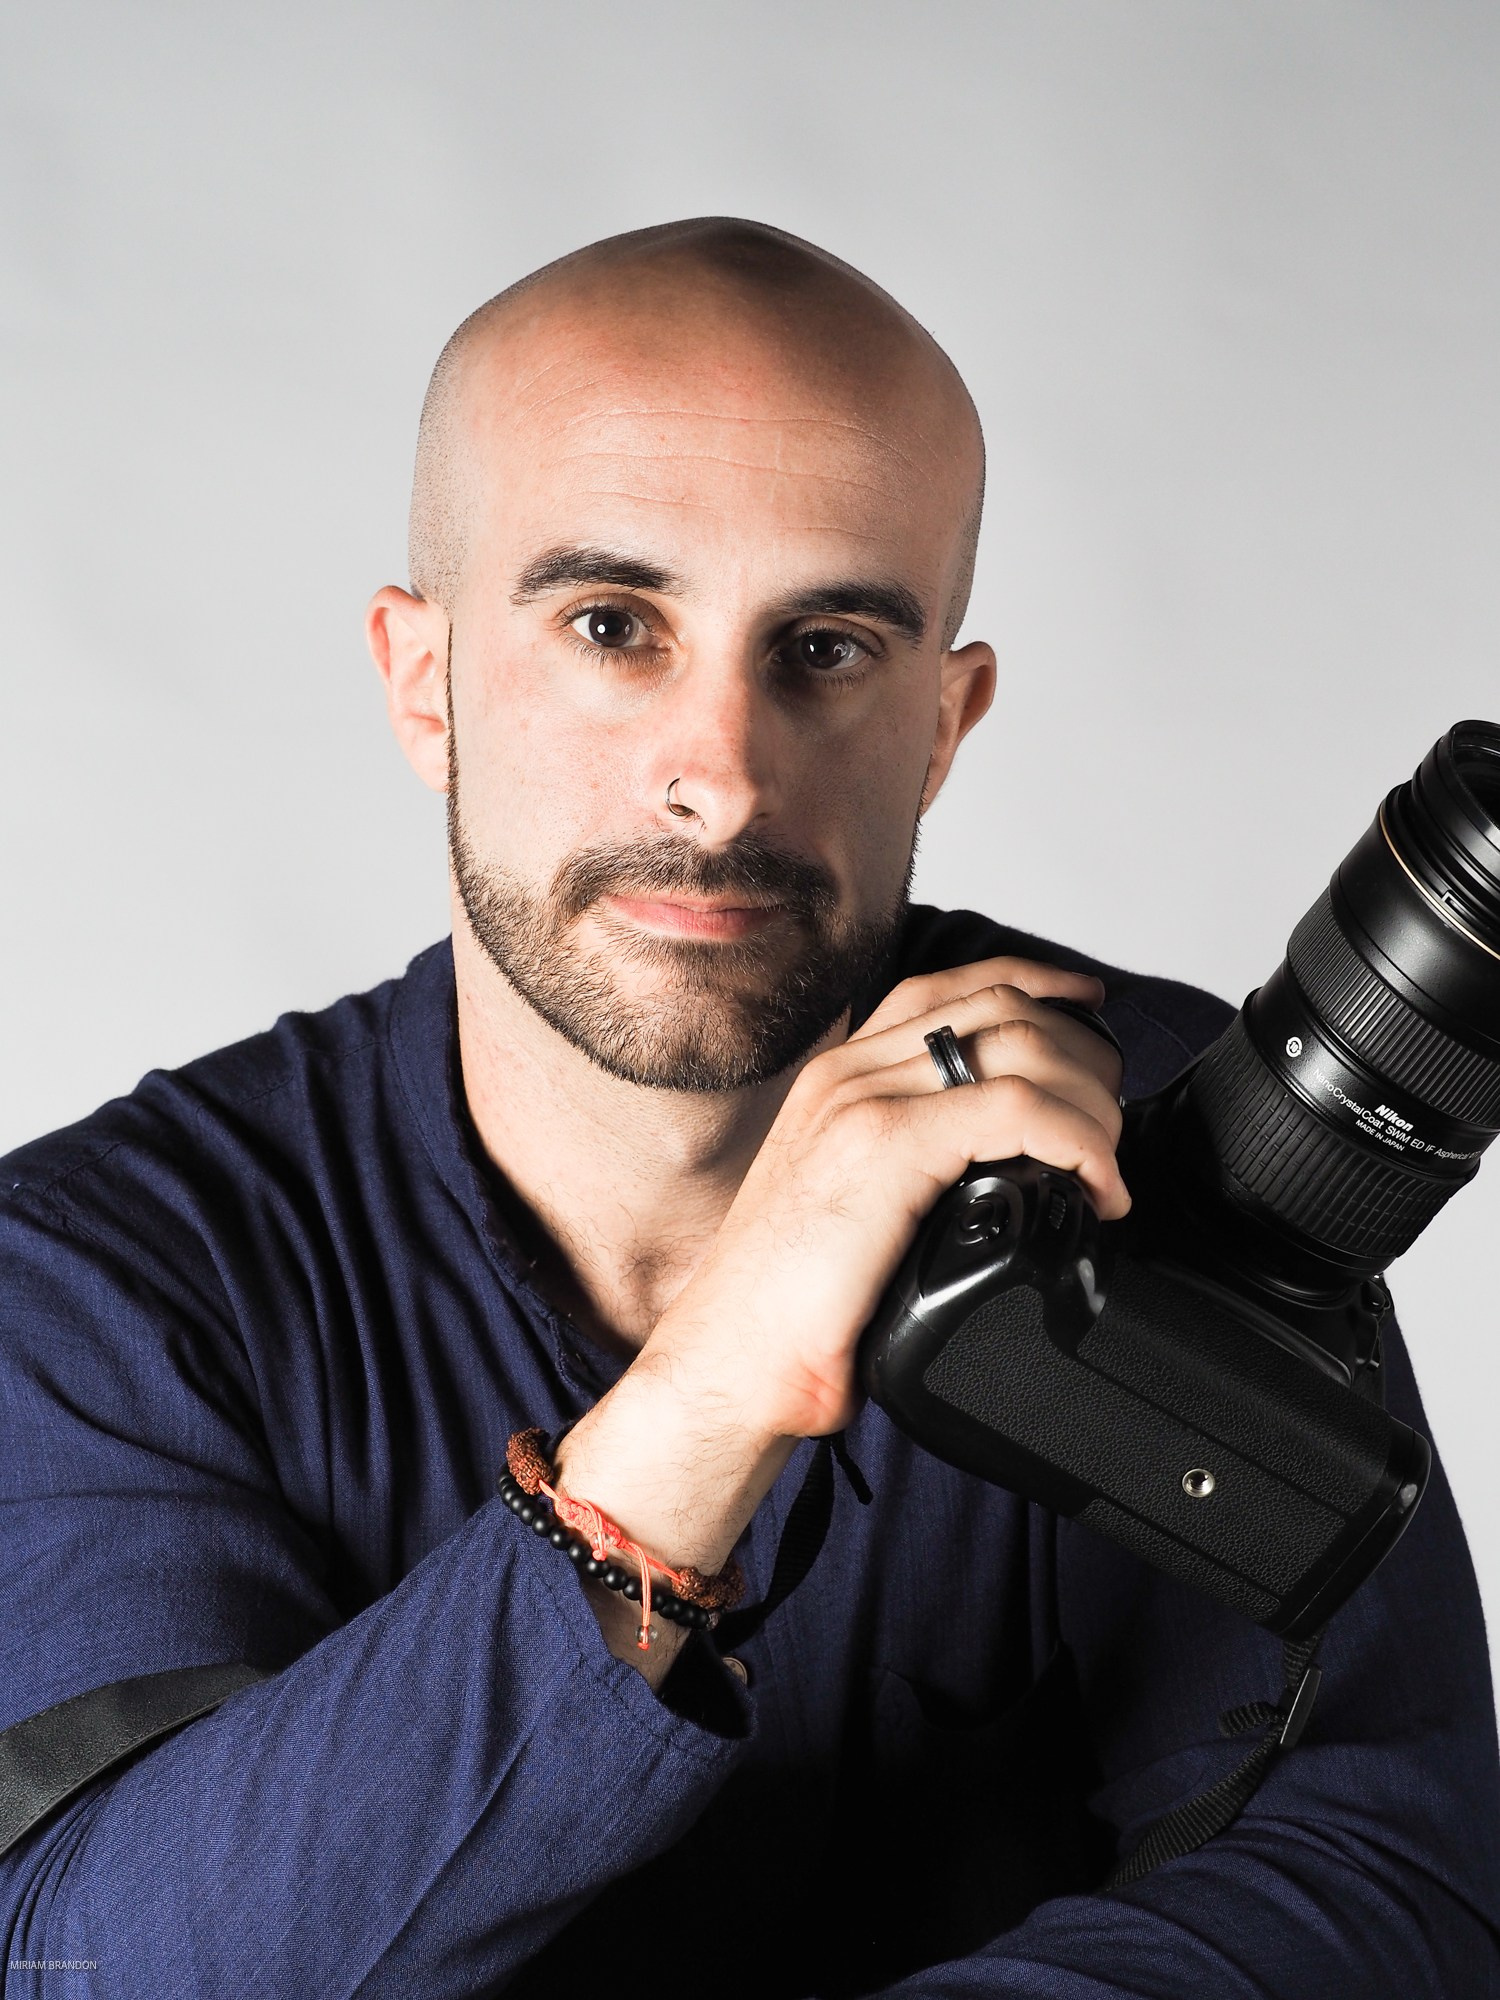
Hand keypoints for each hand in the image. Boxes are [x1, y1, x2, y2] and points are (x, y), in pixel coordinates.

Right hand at [555, 955, 1124, 1657]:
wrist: (730, 1363)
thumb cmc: (792, 1313)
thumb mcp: (857, 1213)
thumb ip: (914, 1172)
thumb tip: (1007, 1185)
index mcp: (839, 1078)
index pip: (952, 987)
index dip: (1037, 984)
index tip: (1092, 1017)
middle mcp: (847, 1072)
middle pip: (1000, 1003)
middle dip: (1083, 1053)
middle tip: (1112, 1125)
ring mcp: (863, 1101)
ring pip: (1020, 1043)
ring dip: (1090, 1099)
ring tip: (1105, 1164)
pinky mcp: (885, 1145)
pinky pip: (1018, 1107)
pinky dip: (1078, 1140)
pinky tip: (1093, 1186)